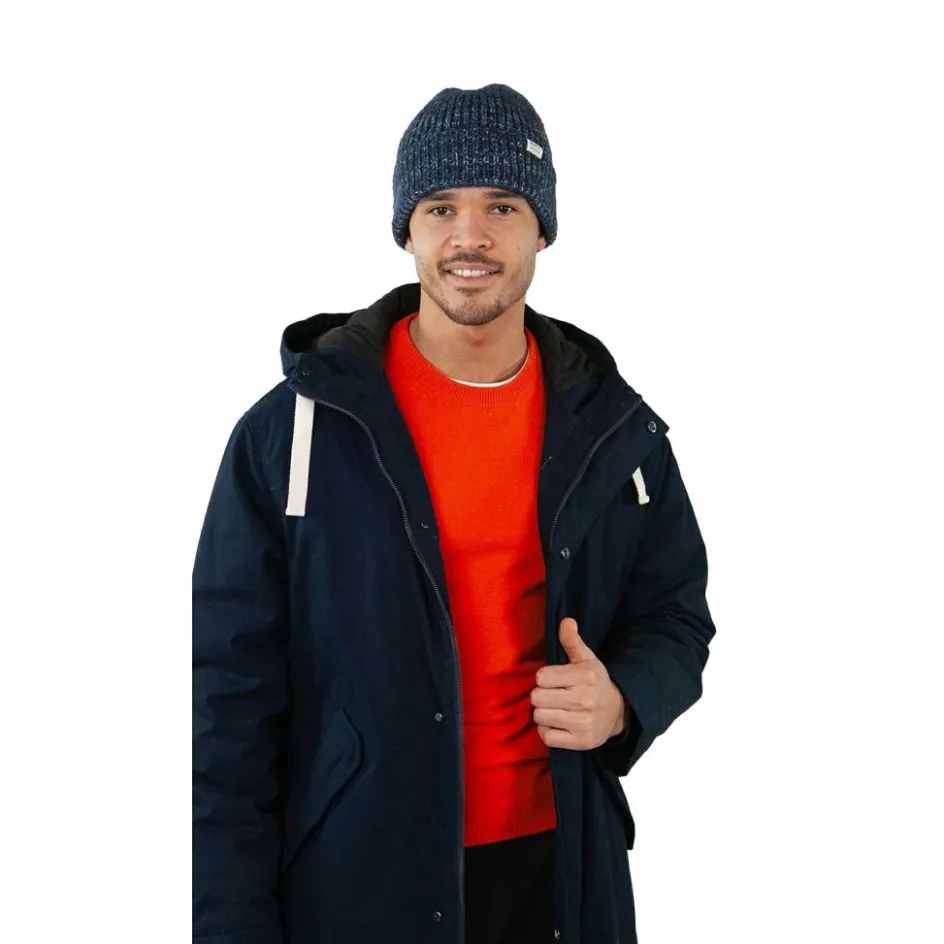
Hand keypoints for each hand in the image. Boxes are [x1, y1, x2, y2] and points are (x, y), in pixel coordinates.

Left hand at [531, 617, 625, 749]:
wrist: (618, 712)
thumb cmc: (595, 682)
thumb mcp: (586, 659)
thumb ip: (572, 641)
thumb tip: (566, 621)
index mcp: (585, 676)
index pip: (541, 677)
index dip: (544, 678)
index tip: (555, 680)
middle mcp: (585, 700)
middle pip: (537, 698)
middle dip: (542, 696)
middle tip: (554, 695)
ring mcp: (583, 723)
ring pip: (539, 717)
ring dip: (543, 713)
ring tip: (556, 709)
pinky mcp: (580, 742)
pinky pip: (546, 737)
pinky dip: (548, 731)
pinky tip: (558, 723)